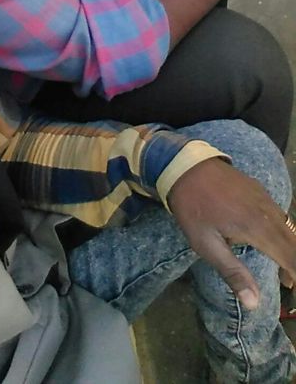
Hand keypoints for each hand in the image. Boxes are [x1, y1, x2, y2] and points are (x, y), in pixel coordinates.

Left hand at [167, 158, 295, 309]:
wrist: (184, 165)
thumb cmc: (193, 208)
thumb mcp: (206, 244)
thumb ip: (233, 273)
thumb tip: (255, 304)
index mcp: (258, 229)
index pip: (292, 258)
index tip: (293, 288)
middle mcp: (268, 212)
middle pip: (295, 243)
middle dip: (295, 264)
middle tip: (289, 282)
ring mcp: (264, 197)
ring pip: (289, 227)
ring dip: (291, 248)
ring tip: (284, 268)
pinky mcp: (258, 188)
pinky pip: (279, 213)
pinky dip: (283, 230)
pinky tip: (272, 238)